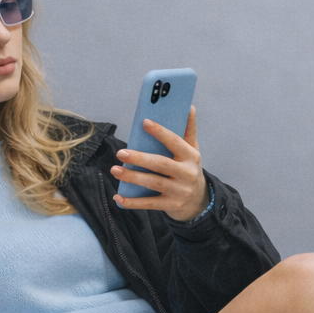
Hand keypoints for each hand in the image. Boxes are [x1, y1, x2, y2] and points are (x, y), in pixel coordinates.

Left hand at [111, 106, 210, 221]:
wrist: (199, 202)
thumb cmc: (189, 171)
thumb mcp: (193, 151)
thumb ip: (189, 131)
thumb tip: (189, 107)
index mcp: (191, 157)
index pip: (175, 142)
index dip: (161, 132)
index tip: (145, 123)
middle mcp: (186, 174)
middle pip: (161, 164)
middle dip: (140, 158)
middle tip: (120, 153)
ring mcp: (179, 191)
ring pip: (153, 183)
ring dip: (132, 178)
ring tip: (115, 170)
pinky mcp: (171, 205)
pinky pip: (149, 204)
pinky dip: (133, 202)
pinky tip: (118, 198)